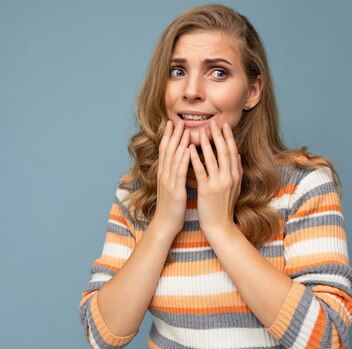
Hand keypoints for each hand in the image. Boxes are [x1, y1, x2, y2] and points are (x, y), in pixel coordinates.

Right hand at [152, 120, 190, 236]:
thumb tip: (181, 164)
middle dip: (173, 135)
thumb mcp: (172, 189)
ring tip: (185, 129)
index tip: (172, 123)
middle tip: (178, 120)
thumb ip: (175, 176)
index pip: (165, 151)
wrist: (166, 224)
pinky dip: (183, 159)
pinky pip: (179, 172)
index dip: (168, 136)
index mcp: (164, 175)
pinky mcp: (175, 190)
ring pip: (173, 158)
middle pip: (168, 151)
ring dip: (179, 143)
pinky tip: (187, 150)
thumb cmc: (172, 208)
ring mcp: (168, 182)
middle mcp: (164, 176)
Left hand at [188, 119, 242, 235]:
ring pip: (212, 159)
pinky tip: (189, 149)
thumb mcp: (235, 188)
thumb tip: (238, 156)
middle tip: (212, 123)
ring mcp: (218, 183)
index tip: (224, 126)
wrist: (220, 225)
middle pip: (224, 152)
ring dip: (206, 143)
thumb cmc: (224, 207)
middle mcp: (229, 178)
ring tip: (200, 131)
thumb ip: (236, 171)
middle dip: (218, 136)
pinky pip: (200, 171)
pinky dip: (195, 159)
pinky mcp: (207, 190)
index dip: (228, 138)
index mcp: (235, 176)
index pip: (232, 152)